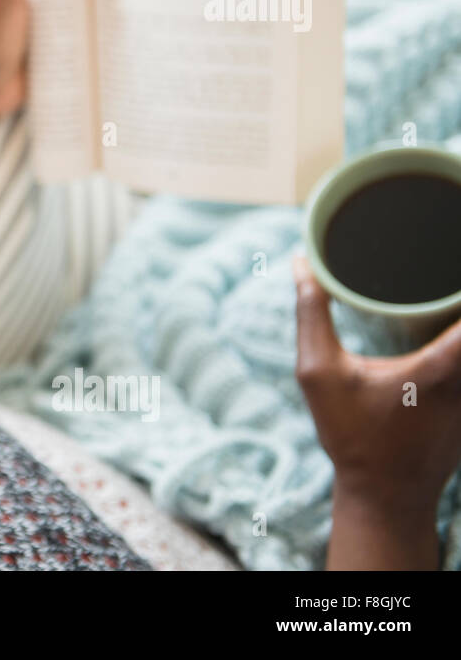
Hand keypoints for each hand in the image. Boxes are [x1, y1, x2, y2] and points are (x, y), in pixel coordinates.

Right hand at [293, 254, 460, 511]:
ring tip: (442, 289)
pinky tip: (442, 331)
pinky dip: (456, 346)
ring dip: (453, 320)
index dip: (457, 284)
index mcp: (440, 368)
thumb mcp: (318, 372)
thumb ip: (311, 314)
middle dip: (452, 295)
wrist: (385, 494)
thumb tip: (301, 263)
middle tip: (440, 262)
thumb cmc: (351, 434)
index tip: (447, 253)